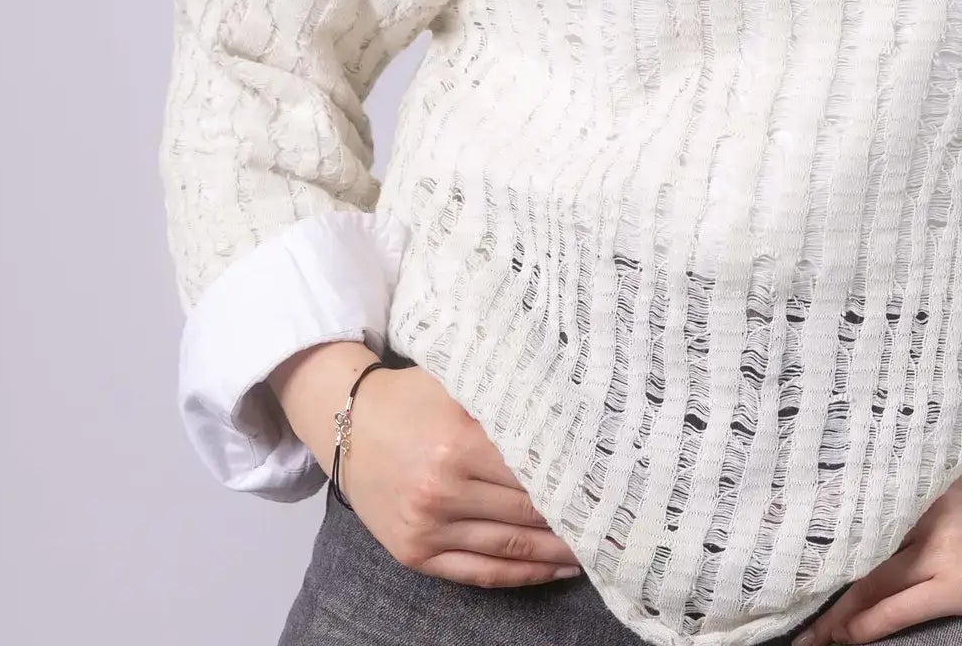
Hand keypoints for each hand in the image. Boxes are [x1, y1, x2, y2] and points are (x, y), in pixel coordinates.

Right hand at [270, 343, 583, 588]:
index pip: (536, 470)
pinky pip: (479, 573)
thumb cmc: (411, 397)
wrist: (347, 423)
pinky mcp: (415, 552)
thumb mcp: (459, 386)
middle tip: (615, 518)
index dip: (576, 480)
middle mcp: (444, 490)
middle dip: (574, 517)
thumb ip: (508, 401)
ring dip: (557, 552)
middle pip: (528, 512)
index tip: (611, 484)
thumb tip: (570, 412)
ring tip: (596, 548)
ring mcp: (428, 527)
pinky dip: (521, 575)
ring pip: (510, 548)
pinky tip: (553, 570)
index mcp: (461, 442)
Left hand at [788, 461, 961, 645]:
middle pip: (862, 539)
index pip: (867, 498)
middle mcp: (932, 506)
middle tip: (777, 589)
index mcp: (932, 476)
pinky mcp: (959, 585)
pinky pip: (899, 609)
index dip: (825, 524)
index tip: (787, 538)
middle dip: (820, 569)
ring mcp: (944, 547)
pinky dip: (866, 625)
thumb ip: (928, 485)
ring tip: (803, 633)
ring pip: (872, 579)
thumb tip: (875, 499)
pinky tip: (842, 638)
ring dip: (834, 612)